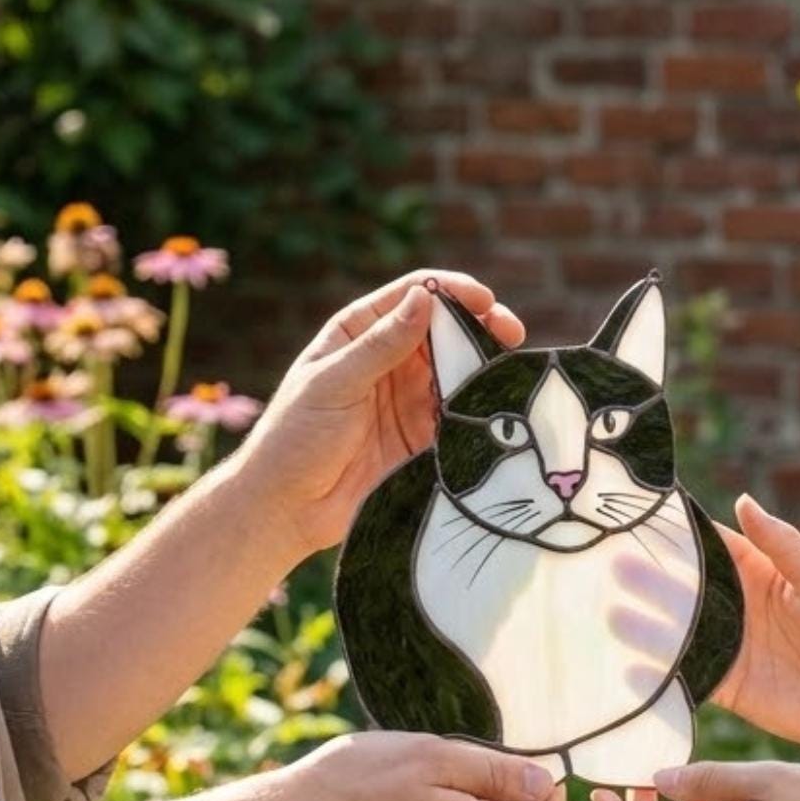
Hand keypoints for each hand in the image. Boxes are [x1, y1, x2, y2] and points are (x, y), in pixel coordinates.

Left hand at [230, 270, 523, 562]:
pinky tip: (499, 405)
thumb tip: (425, 298)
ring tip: (513, 369)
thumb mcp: (334, 383)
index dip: (451, 291)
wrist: (286, 508)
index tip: (485, 301)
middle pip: (445, 330)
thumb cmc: (294, 437)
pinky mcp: (422, 436)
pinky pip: (460, 415)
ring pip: (459, 370)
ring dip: (486, 366)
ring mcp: (408, 398)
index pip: (413, 296)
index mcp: (358, 333)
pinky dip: (480, 408)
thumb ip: (380, 345)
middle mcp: (388, 359)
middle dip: (481, 326)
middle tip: (511, 332)